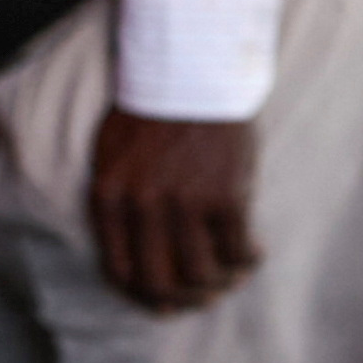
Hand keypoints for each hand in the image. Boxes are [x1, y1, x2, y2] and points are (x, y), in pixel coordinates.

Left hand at [88, 111, 261, 309]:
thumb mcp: (114, 152)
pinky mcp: (224, 195)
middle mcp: (141, 206)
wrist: (193, 61)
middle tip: (204, 295)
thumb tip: (137, 250)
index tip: (166, 300)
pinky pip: (236, 249)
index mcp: (108, 196)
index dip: (145, 296)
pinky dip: (247, 260)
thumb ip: (120, 199)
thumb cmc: (155, 104)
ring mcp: (183, 202)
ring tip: (234, 274)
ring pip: (200, 274)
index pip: (119, 272)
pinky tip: (253, 252)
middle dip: (184, 300)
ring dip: (220, 283)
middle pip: (159, 283)